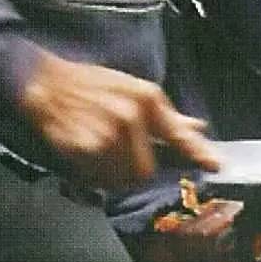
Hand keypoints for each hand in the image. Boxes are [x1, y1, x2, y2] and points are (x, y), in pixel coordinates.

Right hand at [19, 50, 221, 190]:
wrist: (45, 82)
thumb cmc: (90, 85)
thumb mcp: (133, 90)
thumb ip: (166, 116)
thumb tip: (197, 128)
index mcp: (146, 99)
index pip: (177, 134)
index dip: (197, 152)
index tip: (215, 166)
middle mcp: (130, 117)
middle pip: (146, 170)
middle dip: (133, 169)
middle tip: (118, 155)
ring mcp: (106, 135)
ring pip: (121, 178)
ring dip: (112, 175)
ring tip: (99, 151)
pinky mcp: (84, 149)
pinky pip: (97, 179)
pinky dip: (93, 175)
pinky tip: (85, 154)